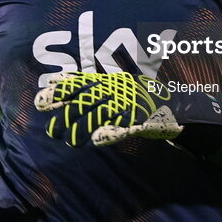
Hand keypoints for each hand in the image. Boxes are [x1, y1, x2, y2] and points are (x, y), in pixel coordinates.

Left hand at [34, 72, 221, 150]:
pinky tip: (95, 141)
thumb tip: (63, 80)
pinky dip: (108, 133)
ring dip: (81, 129)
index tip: (42, 95)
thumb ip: (96, 85)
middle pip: (86, 100)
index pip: (83, 81)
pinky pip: (121, 127)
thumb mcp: (120, 87)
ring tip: (68, 140)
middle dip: (65, 112)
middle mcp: (119, 90)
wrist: (179, 108)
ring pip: (99, 116)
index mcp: (113, 81)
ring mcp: (129, 104)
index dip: (62, 88)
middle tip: (50, 127)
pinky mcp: (140, 120)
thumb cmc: (145, 100)